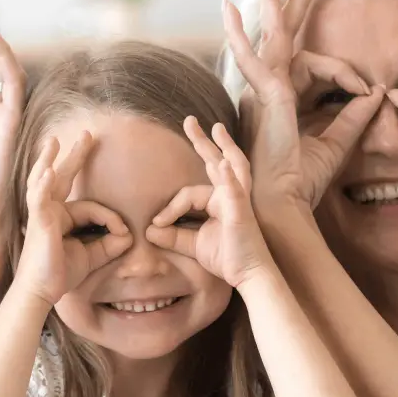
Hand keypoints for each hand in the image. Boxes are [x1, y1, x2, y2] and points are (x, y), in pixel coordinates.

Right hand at [15, 133, 132, 305]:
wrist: (42, 292)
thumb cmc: (61, 273)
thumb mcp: (92, 256)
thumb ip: (110, 244)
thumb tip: (129, 235)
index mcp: (63, 217)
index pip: (91, 206)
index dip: (110, 218)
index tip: (123, 234)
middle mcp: (50, 211)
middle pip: (63, 178)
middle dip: (75, 156)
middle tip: (87, 134)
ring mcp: (42, 214)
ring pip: (46, 182)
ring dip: (49, 160)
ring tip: (53, 142)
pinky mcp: (39, 223)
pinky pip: (40, 199)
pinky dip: (43, 184)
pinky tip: (49, 171)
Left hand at [146, 118, 272, 287]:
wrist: (248, 276)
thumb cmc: (226, 258)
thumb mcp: (192, 245)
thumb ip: (172, 236)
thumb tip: (149, 230)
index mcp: (219, 201)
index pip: (188, 193)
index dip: (170, 208)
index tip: (156, 223)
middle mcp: (230, 195)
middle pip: (215, 162)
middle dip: (202, 141)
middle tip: (190, 120)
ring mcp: (238, 201)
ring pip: (231, 166)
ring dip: (223, 146)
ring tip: (216, 128)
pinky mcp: (241, 212)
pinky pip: (234, 191)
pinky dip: (229, 177)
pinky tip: (223, 164)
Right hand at [223, 0, 383, 211]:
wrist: (283, 202)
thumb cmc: (302, 181)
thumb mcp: (338, 143)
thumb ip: (355, 117)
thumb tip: (377, 94)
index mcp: (282, 101)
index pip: (310, 65)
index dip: (344, 72)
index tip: (367, 88)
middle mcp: (267, 91)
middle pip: (282, 38)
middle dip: (293, 5)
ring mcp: (262, 91)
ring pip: (270, 39)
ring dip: (270, 6)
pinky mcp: (264, 94)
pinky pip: (259, 58)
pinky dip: (245, 37)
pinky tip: (232, 14)